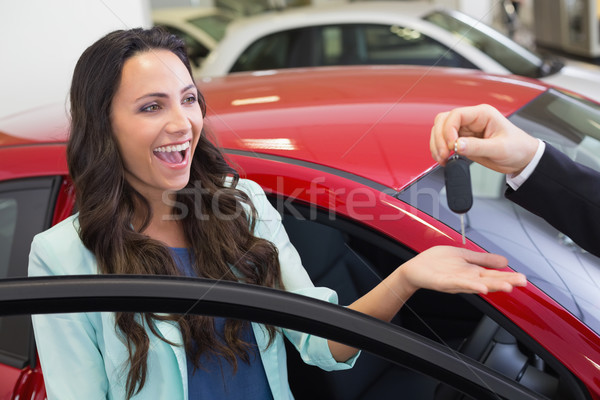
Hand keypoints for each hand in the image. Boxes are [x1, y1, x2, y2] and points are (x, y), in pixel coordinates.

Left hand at [399, 246, 526, 294]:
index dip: (508, 276)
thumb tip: (504, 261)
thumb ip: (483, 259)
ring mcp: (456, 281)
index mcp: (472, 271)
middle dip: (506, 281)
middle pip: (489, 280)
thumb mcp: (464, 255)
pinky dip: (470, 285)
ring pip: (477, 284)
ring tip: (507, 286)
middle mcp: (466, 278)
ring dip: (492, 286)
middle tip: (522, 282)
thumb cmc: (436, 262)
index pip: (493, 274)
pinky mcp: (444, 282)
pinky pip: (459, 283)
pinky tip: (481, 287)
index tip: (523, 278)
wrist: (415, 268)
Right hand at [430, 104, 538, 174]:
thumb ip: (477, 146)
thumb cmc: (518, 148)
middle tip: (444, 154)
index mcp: (482, 114)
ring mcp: (465, 130)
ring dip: (437, 145)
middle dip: (440, 138)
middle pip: (443, 121)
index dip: (449, 130)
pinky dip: (439, 150)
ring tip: (443, 158)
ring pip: (440, 131)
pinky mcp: (462, 141)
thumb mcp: (499, 148)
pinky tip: (444, 159)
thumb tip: (458, 145)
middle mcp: (471, 119)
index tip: (452, 145)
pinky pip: (444, 142)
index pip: (456, 115)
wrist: (522, 159)